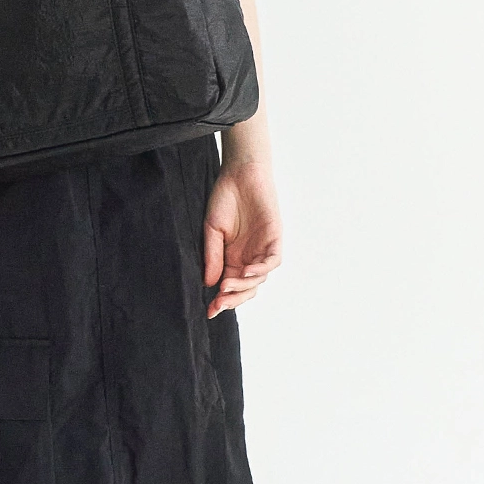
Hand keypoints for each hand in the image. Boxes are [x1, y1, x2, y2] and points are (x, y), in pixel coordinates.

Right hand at [203, 158, 281, 317]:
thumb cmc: (224, 198)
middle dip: (233, 299)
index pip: (229, 285)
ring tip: (226, 286)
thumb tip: (209, 284)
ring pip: (258, 279)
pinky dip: (260, 269)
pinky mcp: (275, 239)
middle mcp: (249, 257)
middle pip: (246, 288)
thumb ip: (212, 256)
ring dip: (243, 286)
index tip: (209, 311)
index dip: (221, 300)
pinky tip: (247, 272)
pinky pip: (272, 261)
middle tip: (219, 303)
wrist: (240, 173)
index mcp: (233, 258)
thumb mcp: (212, 229)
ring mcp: (263, 249)